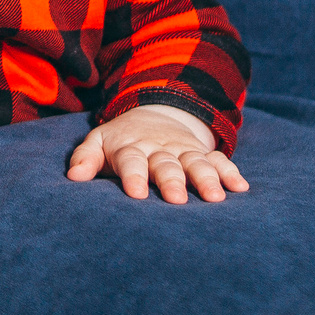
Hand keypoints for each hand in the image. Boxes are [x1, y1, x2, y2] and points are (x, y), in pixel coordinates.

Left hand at [67, 106, 249, 204]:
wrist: (152, 114)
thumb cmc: (119, 141)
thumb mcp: (98, 142)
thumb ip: (85, 158)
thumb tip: (73, 177)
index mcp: (131, 148)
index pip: (131, 161)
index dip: (133, 177)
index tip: (136, 195)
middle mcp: (159, 149)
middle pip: (166, 164)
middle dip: (173, 181)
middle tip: (177, 200)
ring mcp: (183, 150)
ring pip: (196, 163)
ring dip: (206, 179)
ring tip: (216, 198)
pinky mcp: (202, 152)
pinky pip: (218, 160)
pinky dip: (230, 172)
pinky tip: (241, 188)